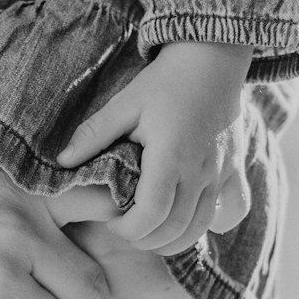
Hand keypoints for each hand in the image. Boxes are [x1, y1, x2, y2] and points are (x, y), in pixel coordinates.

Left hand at [55, 42, 253, 252]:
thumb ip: (94, 135)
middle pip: (175, 230)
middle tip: (125, 229)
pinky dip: (212, 225)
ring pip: (201, 228)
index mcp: (171, 156)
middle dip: (145, 240)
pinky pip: (232, 211)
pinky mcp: (236, 170)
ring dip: (173, 240)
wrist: (212, 59)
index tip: (111, 221)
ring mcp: (221, 173)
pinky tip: (192, 217)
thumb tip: (62, 162)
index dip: (128, 229)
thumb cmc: (166, 81)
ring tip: (149, 230)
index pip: (152, 214)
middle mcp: (201, 171)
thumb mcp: (125, 104)